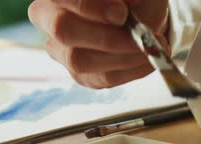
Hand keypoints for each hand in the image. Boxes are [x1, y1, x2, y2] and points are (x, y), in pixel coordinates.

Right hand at [28, 0, 168, 87]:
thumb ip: (135, 1)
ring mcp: (61, 51)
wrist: (138, 16)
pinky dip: (130, 71)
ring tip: (150, 48)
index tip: (121, 13)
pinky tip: (148, 61)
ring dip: (122, 57)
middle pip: (64, 31)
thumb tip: (134, 17)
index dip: (91, 8)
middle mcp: (50, 20)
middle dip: (106, 37)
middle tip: (138, 38)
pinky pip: (101, 78)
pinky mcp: (79, 74)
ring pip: (81, 60)